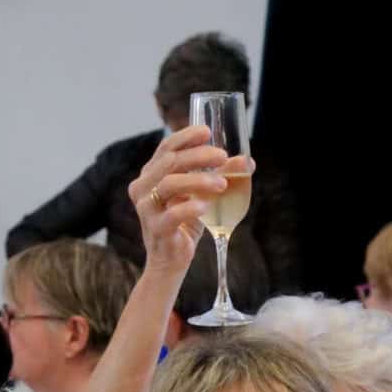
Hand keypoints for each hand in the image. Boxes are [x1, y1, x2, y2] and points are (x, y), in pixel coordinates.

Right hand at [128, 124, 229, 274]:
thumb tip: (247, 162)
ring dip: (198, 180)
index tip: (207, 132)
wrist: (170, 260)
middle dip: (199, 156)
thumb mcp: (202, 197)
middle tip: (223, 156)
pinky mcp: (156, 229)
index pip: (166, 148)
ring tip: (222, 184)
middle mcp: (144, 186)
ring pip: (169, 184)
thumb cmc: (184, 223)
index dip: (186, 137)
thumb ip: (218, 177)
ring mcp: (147, 207)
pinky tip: (205, 207)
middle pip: (170, 162)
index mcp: (152, 174)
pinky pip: (171, 214)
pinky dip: (190, 208)